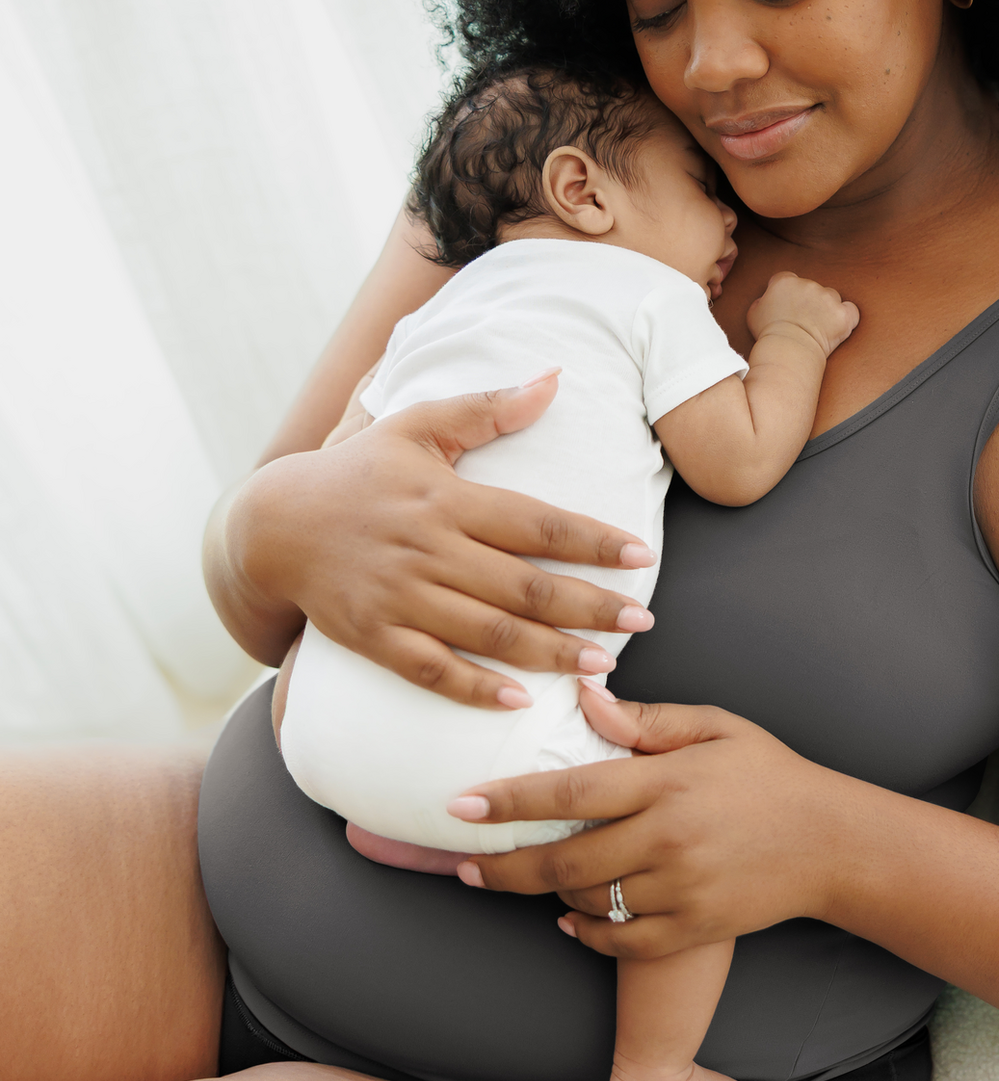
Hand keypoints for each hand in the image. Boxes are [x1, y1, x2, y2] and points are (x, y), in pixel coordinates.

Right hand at [227, 375, 656, 708]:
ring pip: (488, 633)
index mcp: (446, 498)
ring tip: (604, 663)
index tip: (641, 555)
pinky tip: (522, 701)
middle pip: (524, 585)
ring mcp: (399, 598)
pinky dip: (476, 688)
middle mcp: (428, 549)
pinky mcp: (373, 637)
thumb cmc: (359, 471)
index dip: (592, 540)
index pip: (535, 522)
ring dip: (550, 651)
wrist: (272, 525)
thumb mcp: (417, 426)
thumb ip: (487, 408)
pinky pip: (432, 671)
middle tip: (644, 619)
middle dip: (590, 604)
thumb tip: (554, 379)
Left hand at [447, 682, 848, 956]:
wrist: (831, 842)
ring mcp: (682, 888)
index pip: (570, 793)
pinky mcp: (695, 928)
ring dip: (549, 895)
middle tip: (466, 864)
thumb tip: (585, 695)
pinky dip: (588, 934)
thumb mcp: (715, 727)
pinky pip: (623, 942)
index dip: (509, 801)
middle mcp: (668, 838)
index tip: (461, 804)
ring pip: (590, 903)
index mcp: (666, 781)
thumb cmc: (767, 774)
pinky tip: (570, 919)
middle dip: (504, 866)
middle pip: (564, 863)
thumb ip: (647, 719)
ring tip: (527, 877)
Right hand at [745, 271, 858, 357]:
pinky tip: (838, 328)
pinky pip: (851, 311)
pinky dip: (847, 318)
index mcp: (785, 281)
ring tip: (818, 329)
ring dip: (827, 309)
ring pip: (831, 298)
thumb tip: (767, 299)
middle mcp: (808, 284)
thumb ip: (762, 300)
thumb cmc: (768, 335)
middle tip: (802, 322)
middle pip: (812, 288)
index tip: (788, 308)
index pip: (788, 280)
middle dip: (809, 302)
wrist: (788, 351)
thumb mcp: (753, 313)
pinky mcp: (843, 314)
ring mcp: (828, 298)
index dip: (789, 294)